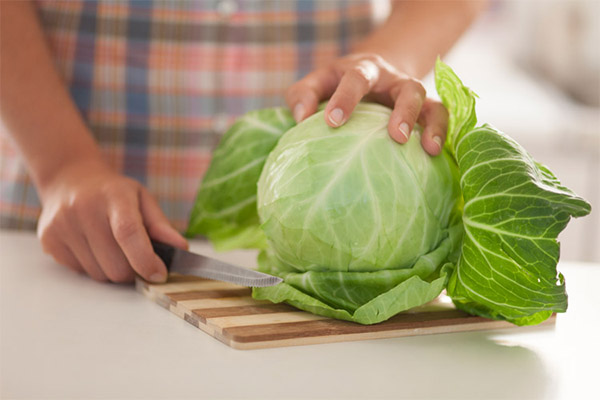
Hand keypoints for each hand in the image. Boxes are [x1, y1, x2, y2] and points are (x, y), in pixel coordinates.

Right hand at [37, 160, 187, 282]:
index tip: (159, 275)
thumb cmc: (113, 193)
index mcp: (113, 196)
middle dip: (133, 270)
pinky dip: (93, 267)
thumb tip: (182, 248)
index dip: (145, 259)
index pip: (128, 233)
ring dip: (112, 270)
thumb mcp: (142, 199)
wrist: (69, 179)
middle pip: (115, 263)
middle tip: (136, 259)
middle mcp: (84, 208)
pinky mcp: (49, 239)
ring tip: (111, 248)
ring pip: (98, 274)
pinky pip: (80, 272)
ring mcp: (62, 224)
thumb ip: (161, 226)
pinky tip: (92, 247)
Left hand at [285, 53, 448, 155]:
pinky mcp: (425, 110)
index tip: (332, 121)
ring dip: (431, 124)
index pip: (356, 78)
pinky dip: (442, 133)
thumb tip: (300, 118)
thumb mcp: (318, 82)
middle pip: (407, 87)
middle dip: (404, 110)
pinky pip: (441, 117)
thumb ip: (303, 95)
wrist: (374, 71)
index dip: (346, 98)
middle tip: (396, 136)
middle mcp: (393, 80)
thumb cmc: (338, 83)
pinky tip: (436, 155)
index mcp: (363, 70)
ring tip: (428, 149)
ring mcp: (412, 94)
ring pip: (431, 102)